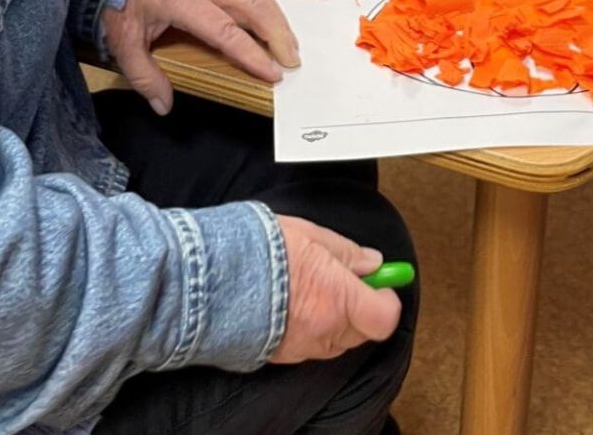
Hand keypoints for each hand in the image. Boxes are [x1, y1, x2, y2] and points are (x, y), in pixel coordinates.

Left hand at [102, 0, 299, 114]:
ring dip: (276, 19)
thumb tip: (164, 105)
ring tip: (290, 45)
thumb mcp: (123, 42)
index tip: (272, 72)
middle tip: (292, 61)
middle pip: (252, 6)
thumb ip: (145, 76)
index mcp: (182, 0)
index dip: (252, 54)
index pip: (226, 31)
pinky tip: (273, 23)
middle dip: (277, 34)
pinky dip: (266, 7)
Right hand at [268, 216, 401, 363]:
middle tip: (343, 280)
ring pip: (334, 341)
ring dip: (333, 320)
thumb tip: (372, 263)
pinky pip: (307, 346)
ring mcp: (301, 347)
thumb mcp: (311, 236)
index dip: (386, 299)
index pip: (385, 316)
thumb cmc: (256, 251)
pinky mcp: (278, 356)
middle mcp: (324, 330)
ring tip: (310, 290)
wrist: (206, 279)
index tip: (380, 282)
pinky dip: (308, 329)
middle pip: (362, 331)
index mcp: (338, 298)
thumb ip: (347, 253)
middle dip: (359, 307)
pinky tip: (289, 305)